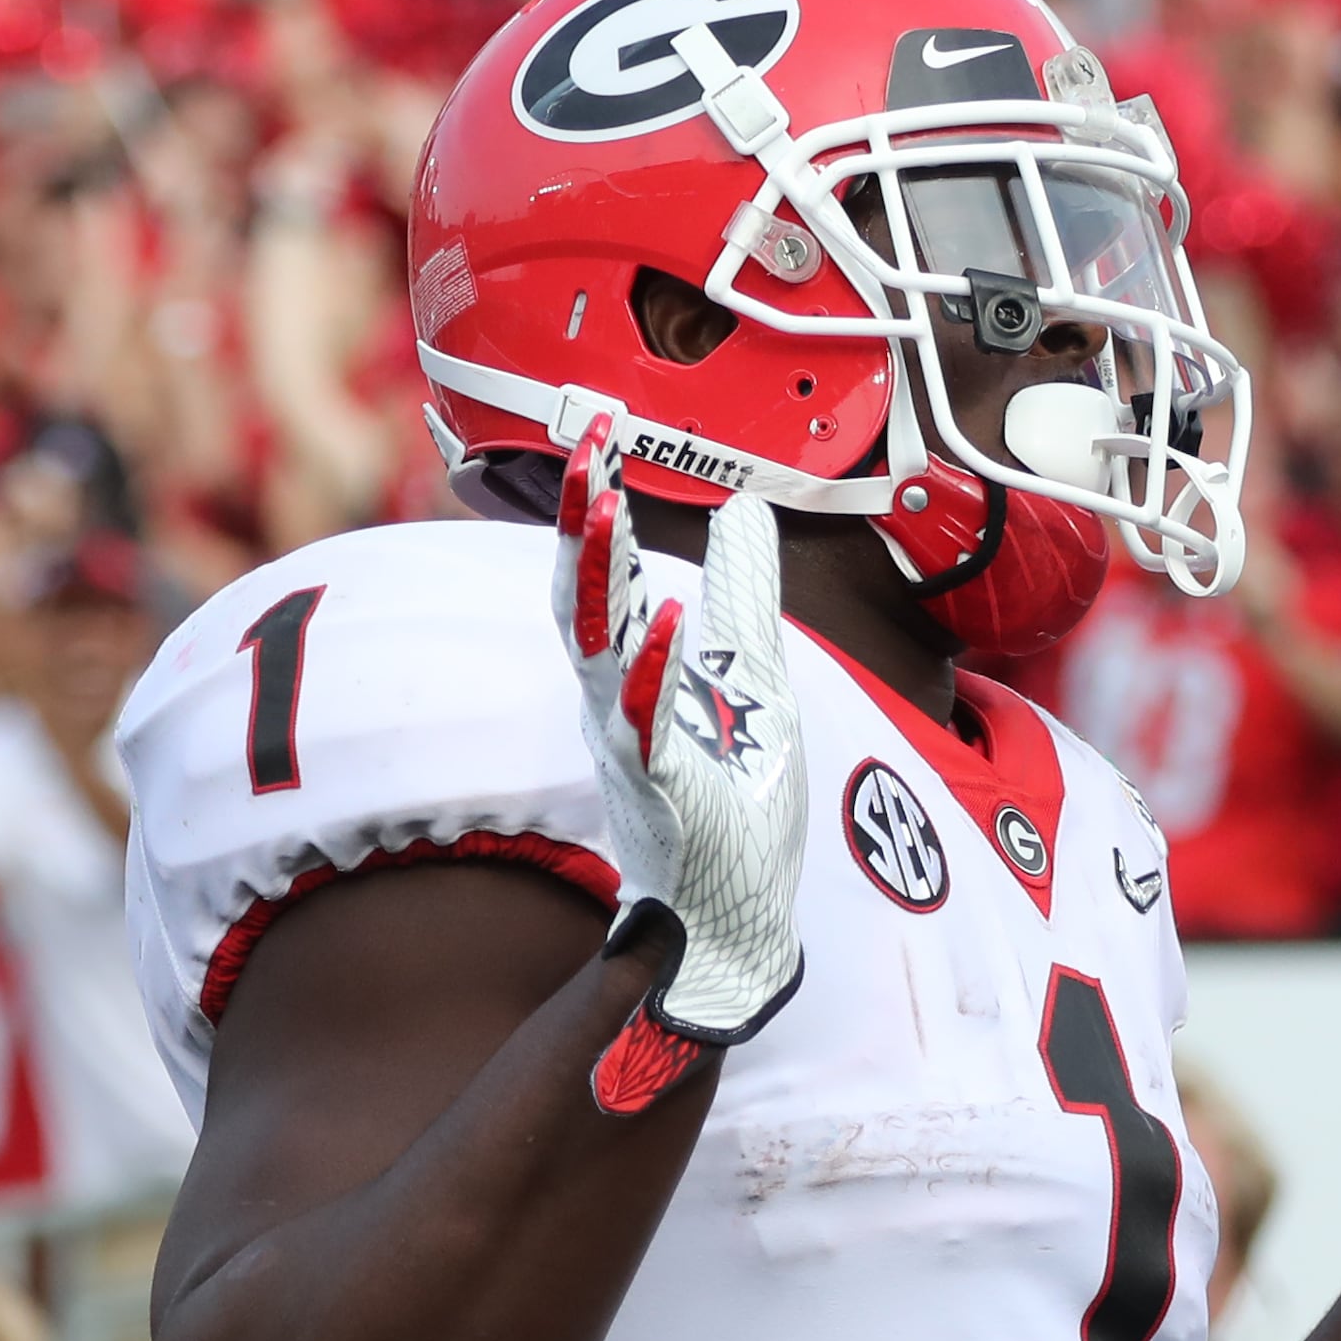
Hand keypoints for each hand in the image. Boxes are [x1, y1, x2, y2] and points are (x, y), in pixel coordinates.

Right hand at [556, 417, 805, 1109]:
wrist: (743, 916)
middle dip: (580, 517)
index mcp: (631, 672)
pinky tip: (672, 620)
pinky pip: (645, 723)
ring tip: (604, 502)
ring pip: (594, 648)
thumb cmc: (737, 806)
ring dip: (600, 577)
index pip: (604, 570)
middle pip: (580, 593)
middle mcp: (614, 702)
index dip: (596, 498)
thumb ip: (747, 597)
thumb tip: (745, 507)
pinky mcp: (660, 792)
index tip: (601, 424)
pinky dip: (653, 671)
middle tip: (587, 439)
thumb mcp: (760, 676)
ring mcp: (630, 746)